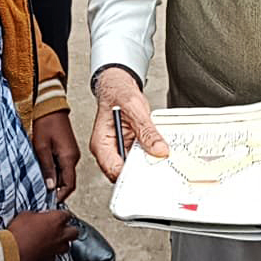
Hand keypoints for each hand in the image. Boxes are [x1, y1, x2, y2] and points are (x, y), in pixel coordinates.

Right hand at [7, 209, 77, 260]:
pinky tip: (45, 250)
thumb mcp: (26, 215)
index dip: (62, 215)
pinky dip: (52, 253)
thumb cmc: (19, 231)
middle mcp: (60, 234)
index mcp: (57, 219)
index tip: (57, 215)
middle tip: (62, 228)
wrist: (12, 250)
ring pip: (67, 246)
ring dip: (63, 243)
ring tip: (55, 240)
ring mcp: (56, 248)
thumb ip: (37, 215)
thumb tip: (37, 217)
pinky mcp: (49, 258)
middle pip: (75, 232)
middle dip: (70, 230)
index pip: (68, 215)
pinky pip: (55, 256)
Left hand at [33, 110, 78, 202]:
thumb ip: (46, 168)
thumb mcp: (41, 148)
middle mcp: (73, 157)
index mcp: (69, 158)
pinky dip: (55, 172)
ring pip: (65, 174)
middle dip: (56, 190)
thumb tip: (50, 186)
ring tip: (41, 183)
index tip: (49, 201)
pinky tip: (44, 171)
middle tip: (42, 195)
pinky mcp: (67, 150)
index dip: (60, 195)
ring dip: (55, 181)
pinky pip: (63, 166)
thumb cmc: (46, 123)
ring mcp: (71, 154)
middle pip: (68, 181)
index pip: (69, 185)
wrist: (51, 107)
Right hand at [90, 66, 168, 182]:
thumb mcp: (135, 108)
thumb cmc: (118, 94)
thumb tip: (159, 150)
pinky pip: (140, 157)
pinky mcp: (129, 147)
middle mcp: (108, 150)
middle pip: (124, 172)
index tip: (149, 172)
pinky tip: (157, 150)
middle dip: (142, 170)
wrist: (119, 87)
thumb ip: (147, 131)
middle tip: (158, 165)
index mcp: (101, 144)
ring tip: (159, 156)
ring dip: (147, 162)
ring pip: (134, 166)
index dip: (131, 174)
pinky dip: (149, 155)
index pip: (114, 170)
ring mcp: (119, 149)